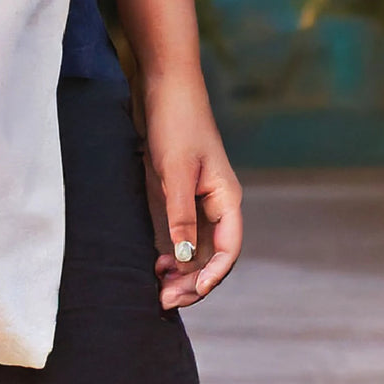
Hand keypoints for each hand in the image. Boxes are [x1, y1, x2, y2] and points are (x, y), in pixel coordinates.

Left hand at [134, 67, 242, 310]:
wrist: (164, 84)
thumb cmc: (175, 122)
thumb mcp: (174, 169)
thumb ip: (180, 213)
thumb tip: (183, 257)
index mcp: (226, 198)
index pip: (227, 250)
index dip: (211, 276)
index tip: (188, 293)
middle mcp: (217, 202)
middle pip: (211, 254)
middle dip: (192, 280)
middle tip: (163, 299)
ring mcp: (198, 197)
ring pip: (196, 246)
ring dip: (181, 269)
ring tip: (158, 287)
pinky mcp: (179, 190)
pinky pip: (182, 230)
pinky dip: (172, 249)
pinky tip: (155, 260)